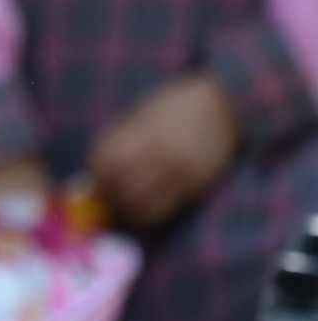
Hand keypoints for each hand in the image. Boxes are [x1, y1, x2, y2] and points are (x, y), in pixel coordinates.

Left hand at [89, 73, 236, 230]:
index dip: (96, 172)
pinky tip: (143, 207)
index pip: (106, 160)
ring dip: (125, 208)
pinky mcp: (195, 186)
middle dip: (107, 193)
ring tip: (123, 205)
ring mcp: (180, 171)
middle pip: (119, 184)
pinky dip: (147, 213)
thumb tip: (98, 166)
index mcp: (144, 131)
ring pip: (140, 204)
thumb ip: (122, 138)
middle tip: (106, 195)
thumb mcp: (145, 114)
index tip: (95, 176)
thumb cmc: (178, 107)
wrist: (225, 106)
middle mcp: (161, 153)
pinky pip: (164, 209)